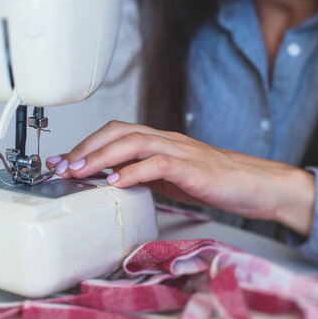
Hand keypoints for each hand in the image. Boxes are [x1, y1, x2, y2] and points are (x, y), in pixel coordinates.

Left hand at [46, 121, 315, 236]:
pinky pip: (157, 164)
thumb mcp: (171, 179)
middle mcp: (166, 140)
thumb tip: (112, 181)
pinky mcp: (193, 168)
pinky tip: (115, 182)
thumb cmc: (216, 182)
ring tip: (78, 172)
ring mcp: (180, 151)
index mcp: (160, 142)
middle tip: (60, 166)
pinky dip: (133, 172)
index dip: (86, 144)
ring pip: (133, 143)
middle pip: (118, 132)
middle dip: (85, 148)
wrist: (257, 186)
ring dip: (101, 157)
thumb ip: (144, 176)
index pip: (116, 133)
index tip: (61, 161)